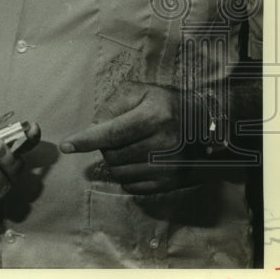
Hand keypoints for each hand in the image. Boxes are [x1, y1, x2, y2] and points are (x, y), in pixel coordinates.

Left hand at [60, 82, 193, 193]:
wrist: (212, 129)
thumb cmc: (170, 106)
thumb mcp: (144, 92)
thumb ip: (115, 102)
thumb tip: (95, 124)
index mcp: (154, 117)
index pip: (111, 133)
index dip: (86, 140)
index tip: (66, 146)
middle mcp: (162, 143)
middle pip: (112, 155)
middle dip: (105, 147)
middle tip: (116, 137)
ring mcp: (168, 167)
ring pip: (119, 172)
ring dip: (115, 161)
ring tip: (127, 148)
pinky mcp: (171, 183)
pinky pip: (132, 186)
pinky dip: (126, 176)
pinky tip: (135, 162)